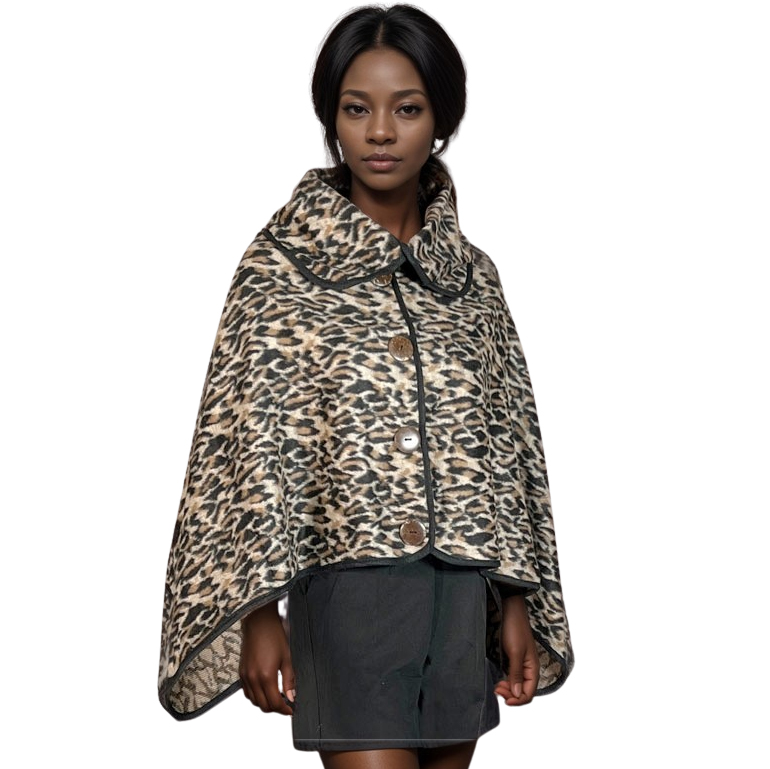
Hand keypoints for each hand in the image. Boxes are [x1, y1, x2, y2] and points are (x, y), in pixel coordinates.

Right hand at [239, 599, 295, 714]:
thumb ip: (289, 680)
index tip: (292, 709)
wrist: (259, 622)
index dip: (284, 709)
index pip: (274, 703)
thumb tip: (292, 697)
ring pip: (254, 701)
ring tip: (277, 698)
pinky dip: (256, 696)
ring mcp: (245, 676)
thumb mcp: (287, 658)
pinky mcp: (241, 672)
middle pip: (263, 706)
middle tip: (286, 705)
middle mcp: (253, 679)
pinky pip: (247, 692)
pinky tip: (265, 690)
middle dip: (276, 709)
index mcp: (266, 676)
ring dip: (265, 703)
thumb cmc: (274, 636)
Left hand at [494, 594, 539, 705]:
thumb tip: (517, 694)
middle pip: (523, 692)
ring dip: (507, 689)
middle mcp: (529, 669)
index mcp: (533, 668)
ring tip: (496, 685)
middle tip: (496, 689)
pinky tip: (498, 680)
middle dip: (511, 695)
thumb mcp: (515, 652)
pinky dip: (506, 682)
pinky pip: (512, 677)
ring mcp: (521, 665)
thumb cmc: (514, 629)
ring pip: (517, 686)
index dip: (517, 700)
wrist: (510, 610)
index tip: (504, 699)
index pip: (529, 694)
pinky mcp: (512, 660)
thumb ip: (516, 673)